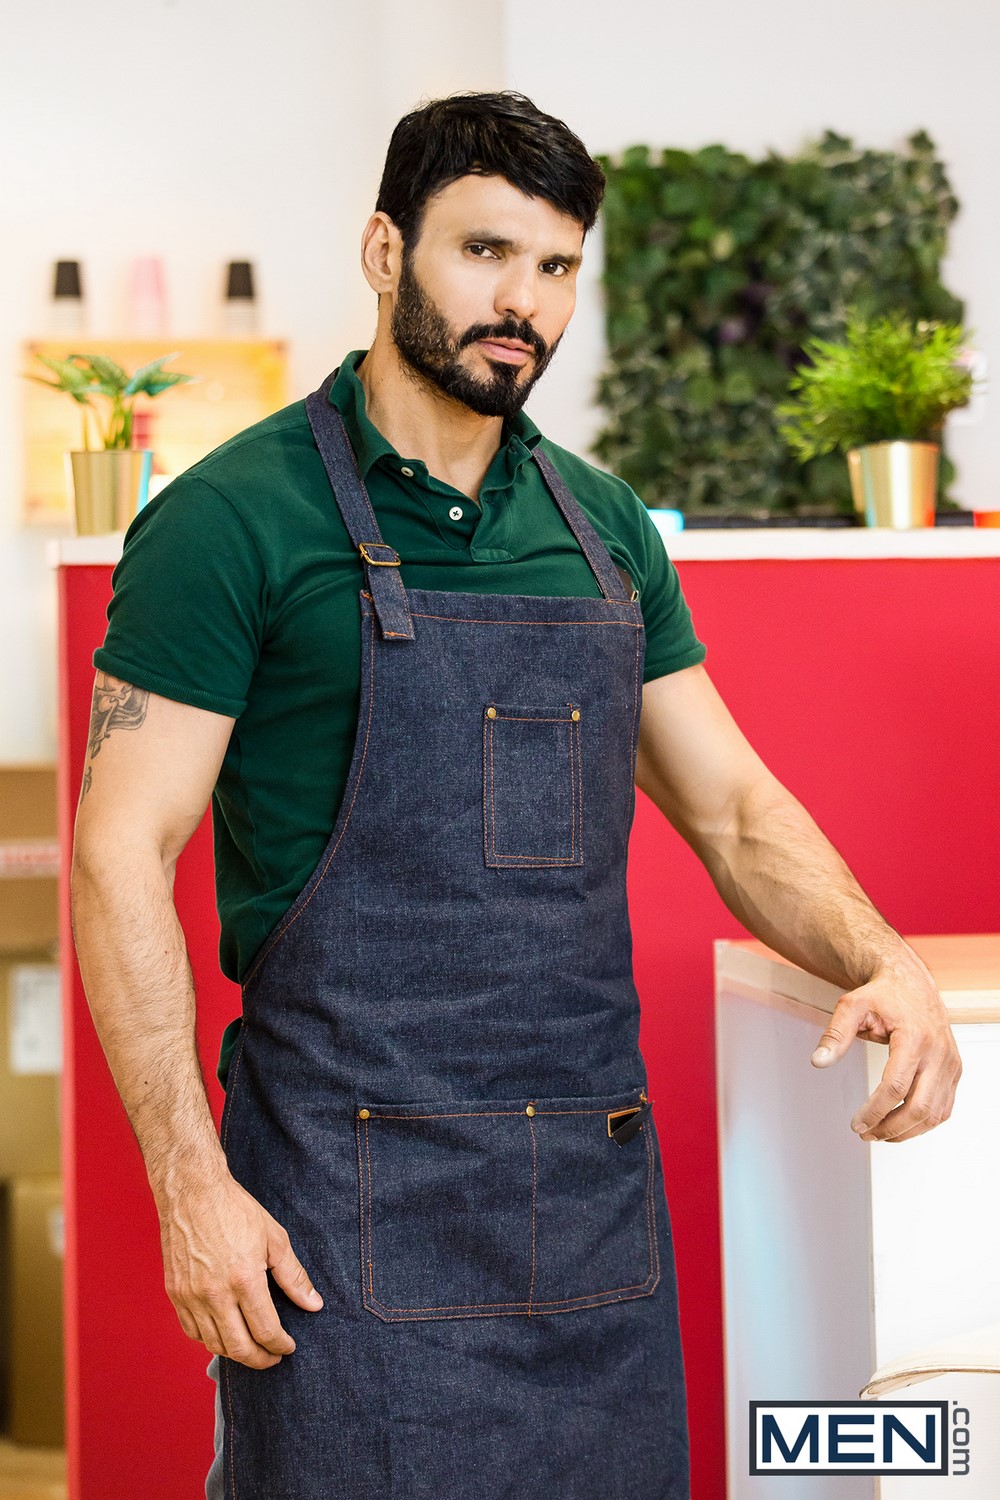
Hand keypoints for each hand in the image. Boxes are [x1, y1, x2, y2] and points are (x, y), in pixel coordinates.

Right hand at [158, 1171, 322, 1368]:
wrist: (192, 1192)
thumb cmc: (235, 1210)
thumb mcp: (274, 1238)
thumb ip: (293, 1276)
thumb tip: (313, 1305)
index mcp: (244, 1279)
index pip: (265, 1331)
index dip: (280, 1346)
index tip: (288, 1347)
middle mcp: (215, 1294)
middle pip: (239, 1348)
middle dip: (260, 1360)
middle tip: (273, 1357)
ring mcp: (191, 1296)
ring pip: (213, 1344)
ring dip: (235, 1353)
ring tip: (251, 1347)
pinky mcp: (175, 1294)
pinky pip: (191, 1332)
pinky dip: (210, 1340)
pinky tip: (224, 1333)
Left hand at [810, 960, 961, 1141]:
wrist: (911, 983)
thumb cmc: (883, 994)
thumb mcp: (852, 1006)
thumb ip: (835, 1035)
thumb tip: (818, 1061)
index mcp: (915, 1037)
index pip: (896, 1087)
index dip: (875, 1111)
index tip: (856, 1123)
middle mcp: (939, 1053)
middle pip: (919, 1107)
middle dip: (891, 1127)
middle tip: (866, 1134)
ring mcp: (950, 1063)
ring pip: (935, 1113)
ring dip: (907, 1130)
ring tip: (879, 1133)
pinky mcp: (954, 1069)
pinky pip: (944, 1107)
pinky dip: (923, 1122)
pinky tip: (900, 1124)